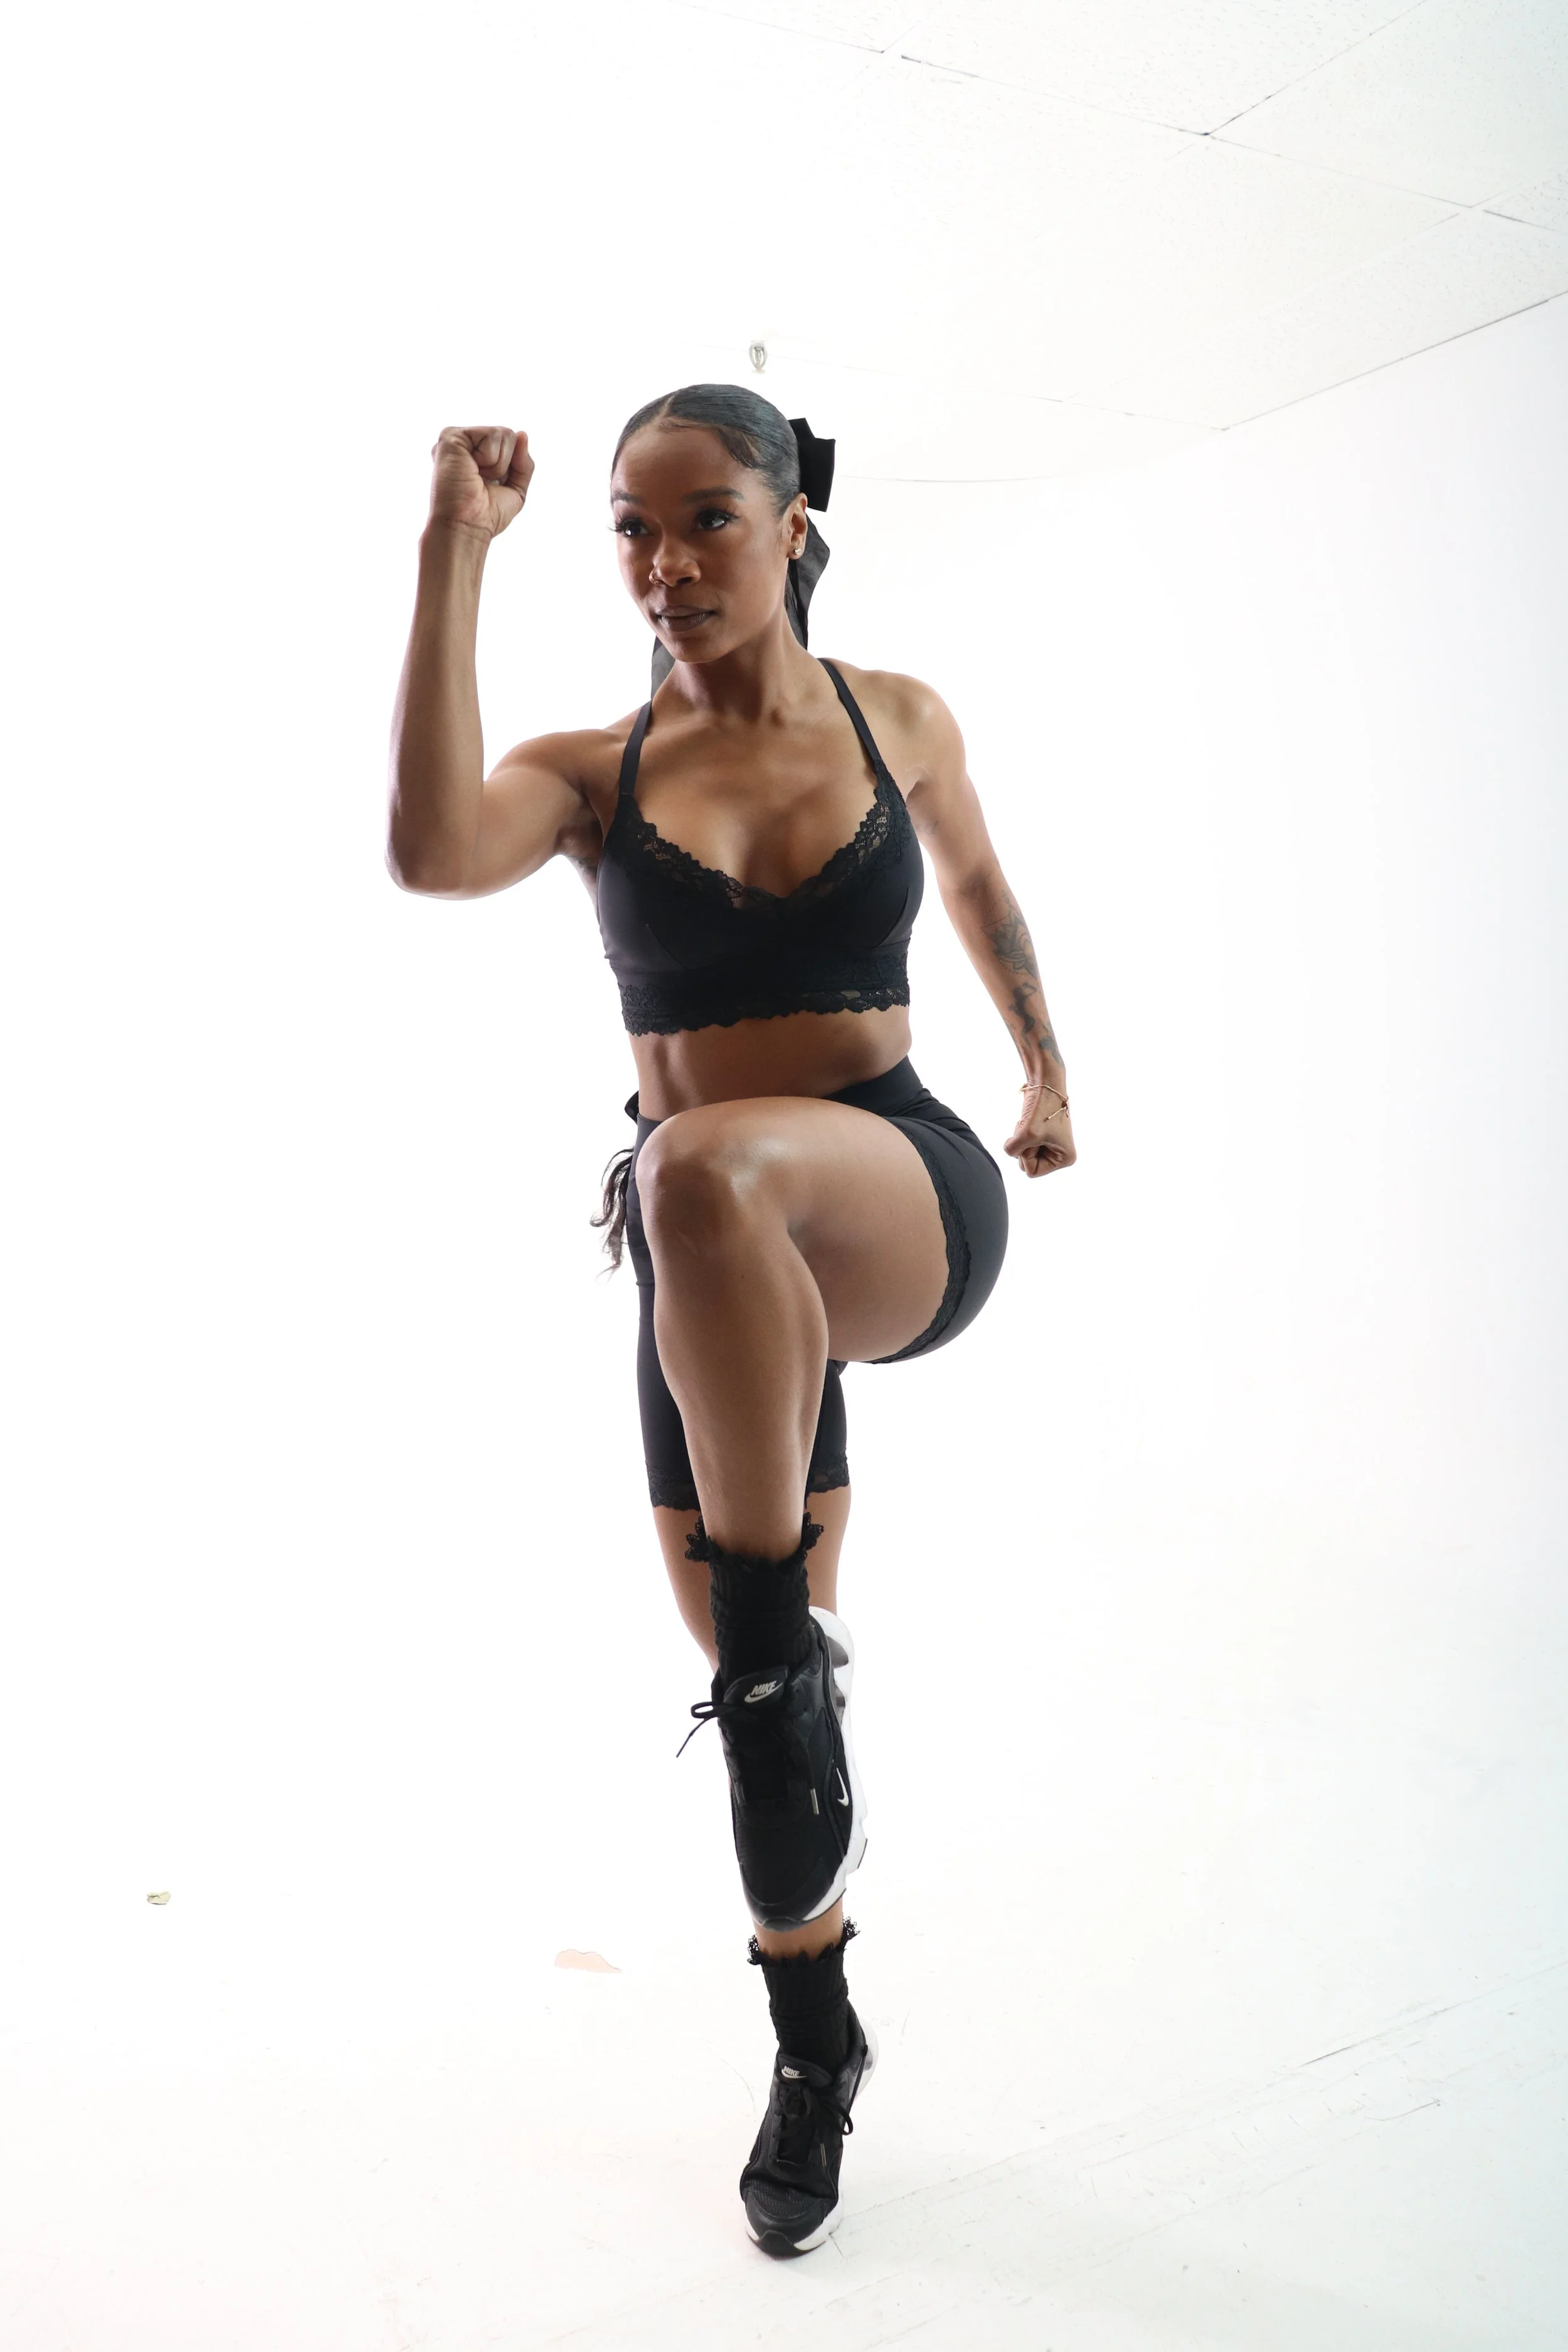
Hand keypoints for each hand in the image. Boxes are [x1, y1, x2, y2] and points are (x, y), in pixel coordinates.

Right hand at [427, 425, 534, 539]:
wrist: (467, 527)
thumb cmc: (486, 515)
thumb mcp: (516, 488)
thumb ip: (523, 462)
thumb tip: (522, 434)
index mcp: (475, 454)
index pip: (509, 444)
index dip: (511, 467)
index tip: (491, 486)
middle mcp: (465, 445)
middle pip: (509, 435)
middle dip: (506, 464)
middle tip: (484, 482)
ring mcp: (457, 438)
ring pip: (504, 433)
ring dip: (499, 464)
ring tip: (477, 478)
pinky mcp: (451, 436)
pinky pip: (492, 434)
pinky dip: (490, 458)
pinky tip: (472, 470)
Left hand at [1003, 1072, 1075, 1178]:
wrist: (1045, 1083)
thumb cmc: (1042, 1108)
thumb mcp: (1026, 1134)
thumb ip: (1012, 1150)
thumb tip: (1010, 1149)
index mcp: (1065, 1159)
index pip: (1032, 1172)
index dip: (1026, 1155)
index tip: (1035, 1136)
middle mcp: (1059, 1155)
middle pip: (1027, 1165)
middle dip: (1024, 1147)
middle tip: (1033, 1129)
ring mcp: (1049, 1145)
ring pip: (1022, 1155)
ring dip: (1021, 1139)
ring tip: (1031, 1123)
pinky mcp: (1040, 1136)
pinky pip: (1021, 1144)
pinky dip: (1019, 1133)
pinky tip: (1027, 1121)